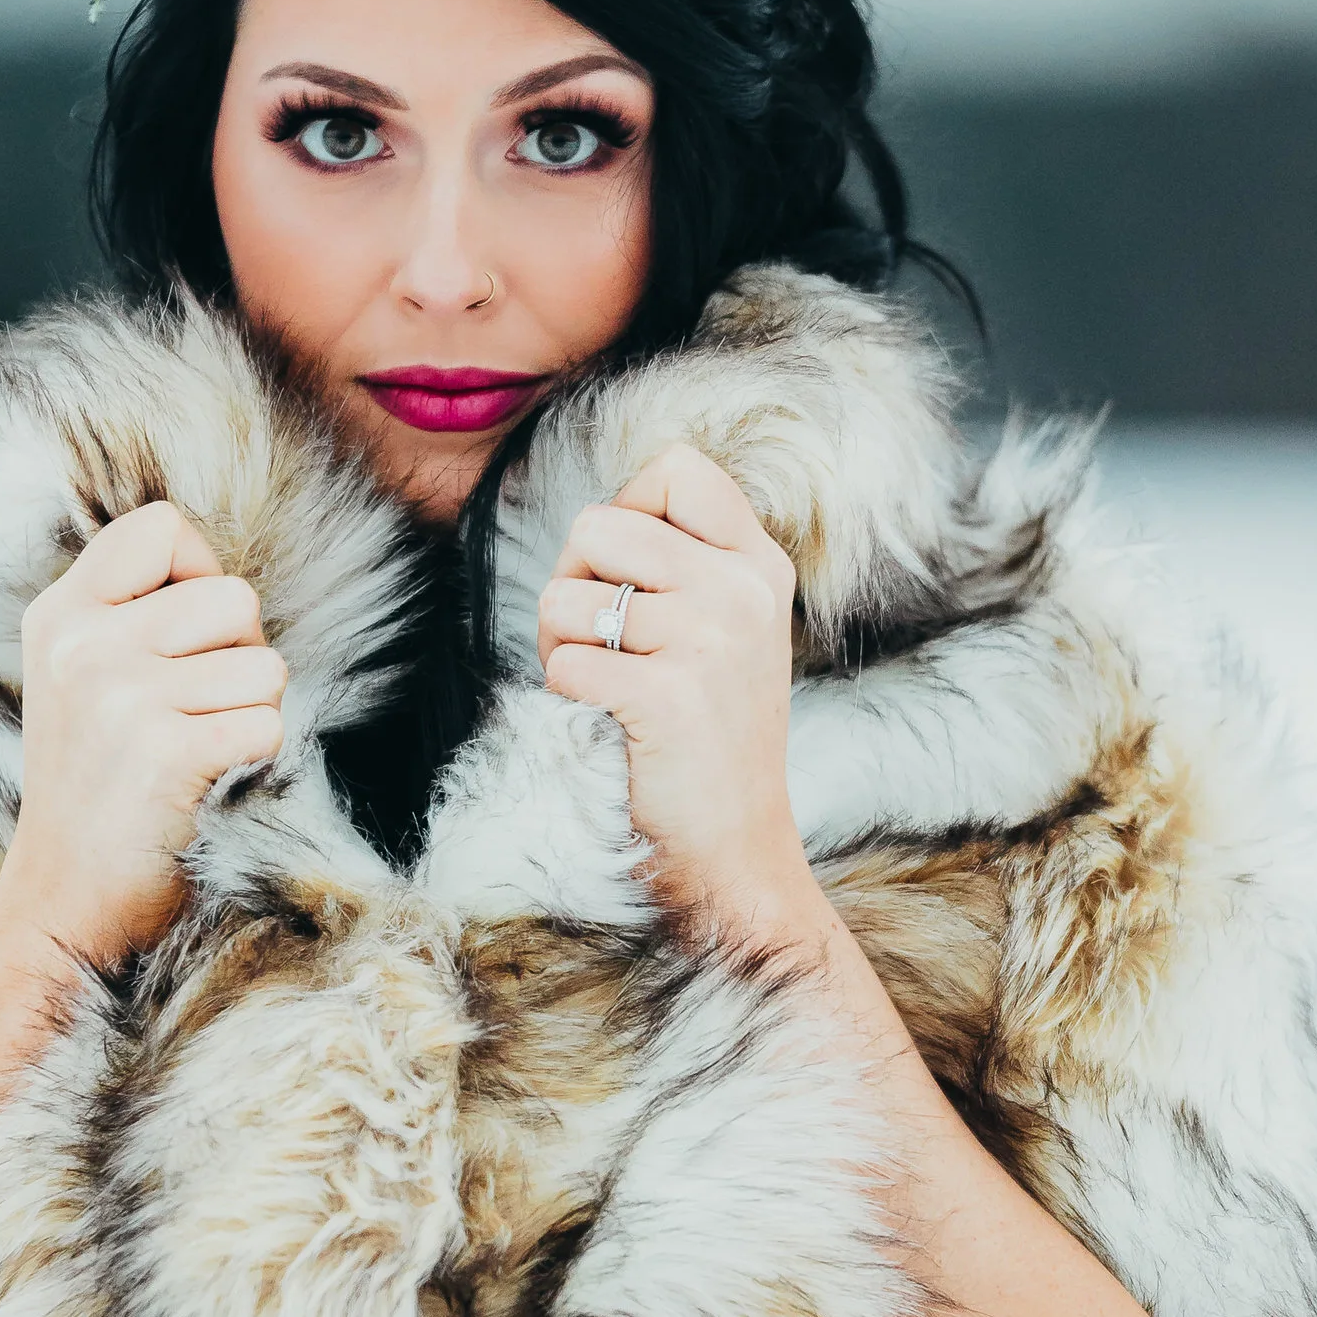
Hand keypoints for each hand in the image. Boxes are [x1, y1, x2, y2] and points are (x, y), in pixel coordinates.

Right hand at [0, 504, 285, 969]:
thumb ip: (130, 615)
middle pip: (234, 597)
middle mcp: (83, 644)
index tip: (187, 637)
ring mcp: (121, 696)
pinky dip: (257, 761)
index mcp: (60, 615)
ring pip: (264, 666)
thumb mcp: (78, 680)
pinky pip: (267, 725)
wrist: (59, 903)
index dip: (201, 573)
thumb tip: (224, 580)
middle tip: (197, 712)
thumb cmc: (93, 793)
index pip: (162, 527)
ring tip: (198, 752)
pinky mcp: (165, 752)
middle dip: (241, 656)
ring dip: (253, 714)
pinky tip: (207, 785)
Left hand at [537, 445, 821, 941]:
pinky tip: (605, 720)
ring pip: (566, 597)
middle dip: (570, 580)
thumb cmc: (711, 738)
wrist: (739, 849)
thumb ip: (687, 562)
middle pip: (600, 523)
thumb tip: (596, 524)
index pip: (676, 468)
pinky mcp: (671, 698)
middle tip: (594, 638)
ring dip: (557, 644)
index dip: (625, 509)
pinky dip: (564, 696)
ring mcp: (713, 642)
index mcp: (759, 564)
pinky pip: (565, 664)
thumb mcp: (730, 631)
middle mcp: (744, 591)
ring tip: (598, 683)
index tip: (629, 573)